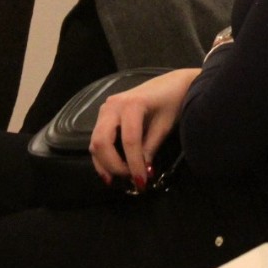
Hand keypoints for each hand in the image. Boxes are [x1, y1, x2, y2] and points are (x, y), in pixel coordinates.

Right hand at [89, 68, 200, 189]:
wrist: (171, 85)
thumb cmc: (171, 103)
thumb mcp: (164, 127)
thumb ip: (150, 149)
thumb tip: (141, 173)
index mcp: (131, 105)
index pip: (129, 141)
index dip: (134, 164)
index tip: (142, 182)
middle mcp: (112, 106)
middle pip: (102, 142)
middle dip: (113, 165)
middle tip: (129, 179)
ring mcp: (105, 109)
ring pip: (95, 142)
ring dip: (105, 163)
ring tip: (118, 179)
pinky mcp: (104, 114)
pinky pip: (97, 138)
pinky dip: (101, 156)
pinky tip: (109, 170)